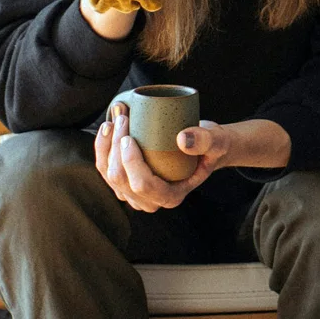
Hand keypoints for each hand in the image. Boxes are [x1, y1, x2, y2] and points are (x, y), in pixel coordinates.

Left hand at [93, 104, 213, 210]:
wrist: (203, 149)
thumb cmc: (210, 147)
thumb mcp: (217, 141)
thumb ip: (206, 141)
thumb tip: (183, 139)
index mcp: (171, 196)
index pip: (143, 185)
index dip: (131, 163)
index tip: (129, 137)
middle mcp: (150, 201)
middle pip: (121, 179)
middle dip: (115, 146)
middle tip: (123, 117)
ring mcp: (134, 195)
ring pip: (109, 174)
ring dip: (106, 145)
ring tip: (114, 119)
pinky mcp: (124, 184)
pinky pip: (105, 169)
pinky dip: (102, 148)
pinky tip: (107, 129)